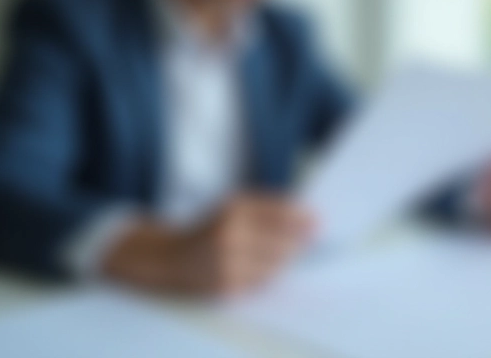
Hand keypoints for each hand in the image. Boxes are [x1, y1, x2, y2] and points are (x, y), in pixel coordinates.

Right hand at [101, 194, 312, 296]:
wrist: (171, 257)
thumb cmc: (210, 228)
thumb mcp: (233, 206)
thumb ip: (268, 208)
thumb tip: (308, 217)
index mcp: (235, 208)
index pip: (280, 213)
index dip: (302, 218)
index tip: (319, 221)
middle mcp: (232, 233)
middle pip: (283, 242)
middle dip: (297, 242)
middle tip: (309, 239)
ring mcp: (229, 260)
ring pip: (276, 265)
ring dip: (282, 261)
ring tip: (273, 252)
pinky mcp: (228, 284)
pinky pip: (261, 282)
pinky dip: (265, 275)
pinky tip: (256, 267)